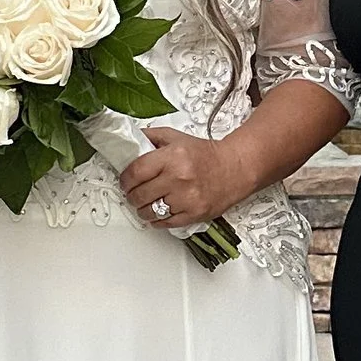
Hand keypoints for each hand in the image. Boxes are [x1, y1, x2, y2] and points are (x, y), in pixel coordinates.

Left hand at [118, 126, 245, 234]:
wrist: (235, 168)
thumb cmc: (205, 154)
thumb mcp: (176, 137)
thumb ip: (151, 136)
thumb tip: (128, 141)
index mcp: (172, 157)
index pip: (135, 172)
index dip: (125, 180)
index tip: (125, 182)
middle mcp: (179, 178)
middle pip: (139, 195)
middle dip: (132, 195)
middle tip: (133, 193)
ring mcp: (186, 199)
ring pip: (150, 212)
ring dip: (142, 210)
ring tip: (145, 204)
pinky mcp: (194, 214)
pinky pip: (165, 223)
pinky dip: (157, 220)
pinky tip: (157, 213)